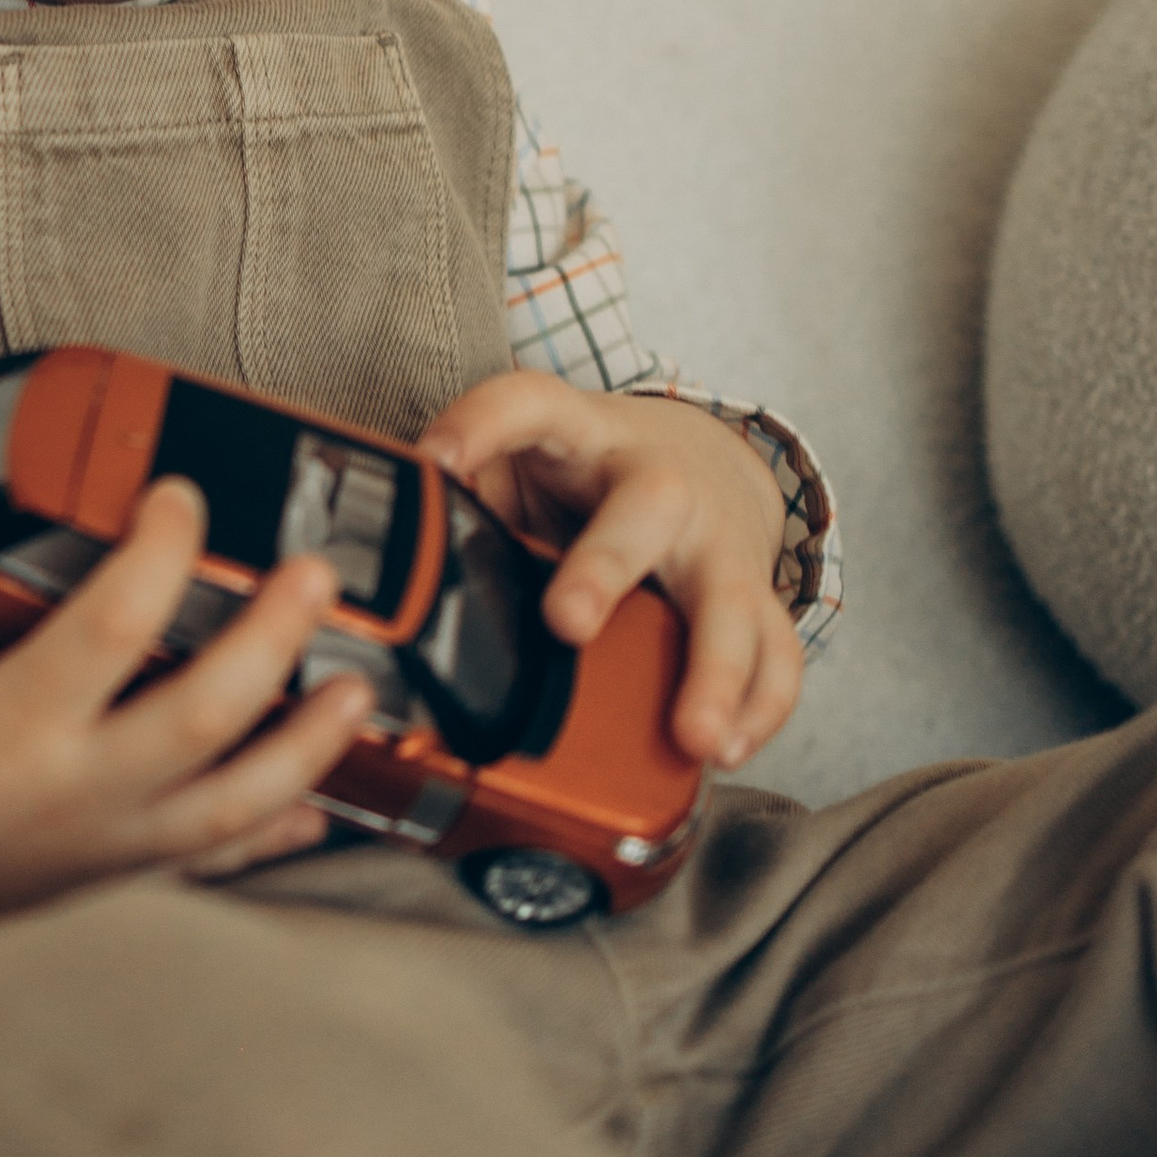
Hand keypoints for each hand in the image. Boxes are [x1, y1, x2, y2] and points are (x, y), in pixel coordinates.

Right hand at [0, 480, 373, 1012]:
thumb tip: (28, 582)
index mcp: (8, 730)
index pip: (114, 624)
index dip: (163, 549)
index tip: (179, 496)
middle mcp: (74, 797)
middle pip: (209, 715)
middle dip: (276, 637)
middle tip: (314, 575)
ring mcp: (103, 852)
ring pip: (239, 805)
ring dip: (311, 745)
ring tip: (357, 688)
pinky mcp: (111, 886)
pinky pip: (215, 864)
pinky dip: (276, 830)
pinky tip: (321, 801)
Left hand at [414, 373, 799, 772]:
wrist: (705, 458)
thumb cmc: (588, 474)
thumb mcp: (521, 459)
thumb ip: (461, 495)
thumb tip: (378, 554)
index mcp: (581, 436)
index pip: (527, 405)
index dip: (480, 424)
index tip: (435, 459)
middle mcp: (658, 482)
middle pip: (644, 508)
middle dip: (605, 567)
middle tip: (567, 622)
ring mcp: (717, 540)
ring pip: (732, 596)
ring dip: (715, 670)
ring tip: (695, 738)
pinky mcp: (755, 591)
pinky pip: (777, 651)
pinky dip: (761, 706)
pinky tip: (728, 751)